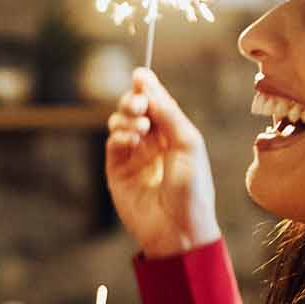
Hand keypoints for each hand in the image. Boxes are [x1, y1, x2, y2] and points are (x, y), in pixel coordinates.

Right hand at [104, 68, 219, 257]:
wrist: (178, 228)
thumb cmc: (192, 189)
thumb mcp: (187, 142)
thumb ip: (167, 111)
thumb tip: (145, 80)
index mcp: (173, 133)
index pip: (156, 102)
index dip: (147, 87)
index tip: (140, 75)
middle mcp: (152, 142)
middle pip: (133, 108)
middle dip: (133, 100)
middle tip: (139, 104)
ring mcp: (133, 155)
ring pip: (119, 122)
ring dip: (126, 116)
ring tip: (140, 124)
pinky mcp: (116, 170)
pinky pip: (112, 142)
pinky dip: (119, 134)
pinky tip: (132, 138)